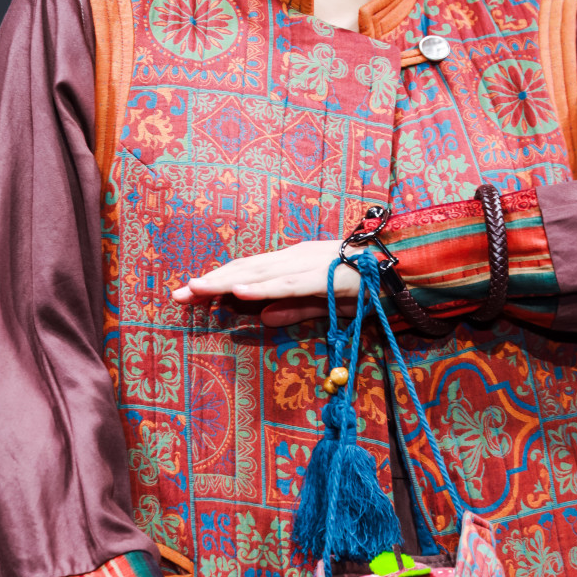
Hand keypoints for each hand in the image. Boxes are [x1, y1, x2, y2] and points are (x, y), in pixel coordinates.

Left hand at [172, 240, 358, 325]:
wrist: (400, 270)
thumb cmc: (363, 285)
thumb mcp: (321, 304)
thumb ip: (292, 310)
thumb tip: (262, 318)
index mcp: (291, 263)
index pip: (246, 272)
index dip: (216, 282)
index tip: (187, 294)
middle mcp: (293, 258)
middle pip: (243, 269)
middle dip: (209, 282)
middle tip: (175, 296)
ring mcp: (306, 264)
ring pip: (257, 273)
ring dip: (224, 281)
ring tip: (195, 289)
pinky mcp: (321, 277)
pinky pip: (286, 283)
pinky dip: (261, 287)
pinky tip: (238, 290)